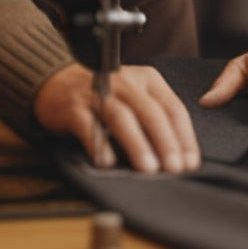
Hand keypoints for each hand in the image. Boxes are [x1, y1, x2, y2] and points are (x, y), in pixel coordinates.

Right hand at [33, 62, 200, 173]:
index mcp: (148, 80)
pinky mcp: (74, 107)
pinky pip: (88, 126)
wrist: (57, 80)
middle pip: (151, 112)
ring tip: (148, 168)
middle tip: (174, 168)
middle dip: (166, 142)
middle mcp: (126, 83)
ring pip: (122, 118)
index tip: (190, 162)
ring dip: (137, 144)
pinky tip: (107, 162)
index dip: (184, 137)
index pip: (173, 108)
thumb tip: (177, 156)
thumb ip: (154, 118)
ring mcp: (99, 93)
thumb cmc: (105, 95)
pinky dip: (99, 145)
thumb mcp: (135, 97)